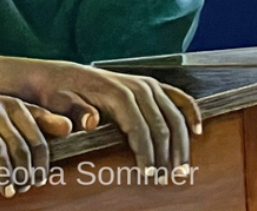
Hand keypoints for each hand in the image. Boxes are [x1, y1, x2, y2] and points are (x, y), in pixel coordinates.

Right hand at [0, 85, 71, 197]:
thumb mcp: (3, 111)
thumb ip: (35, 119)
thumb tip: (69, 127)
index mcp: (9, 105)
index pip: (36, 135)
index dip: (42, 161)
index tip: (40, 179)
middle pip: (18, 145)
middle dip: (25, 170)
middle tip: (23, 188)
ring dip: (5, 172)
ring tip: (8, 190)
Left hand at [10, 60, 200, 174]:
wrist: (59, 76)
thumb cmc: (58, 93)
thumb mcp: (58, 102)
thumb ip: (74, 111)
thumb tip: (92, 120)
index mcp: (115, 91)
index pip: (141, 127)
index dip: (147, 153)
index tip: (148, 175)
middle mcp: (135, 85)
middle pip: (161, 124)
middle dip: (166, 153)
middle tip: (164, 179)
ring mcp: (144, 83)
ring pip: (174, 114)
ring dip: (181, 142)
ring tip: (181, 169)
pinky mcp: (149, 85)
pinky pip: (177, 97)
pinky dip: (190, 112)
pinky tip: (198, 131)